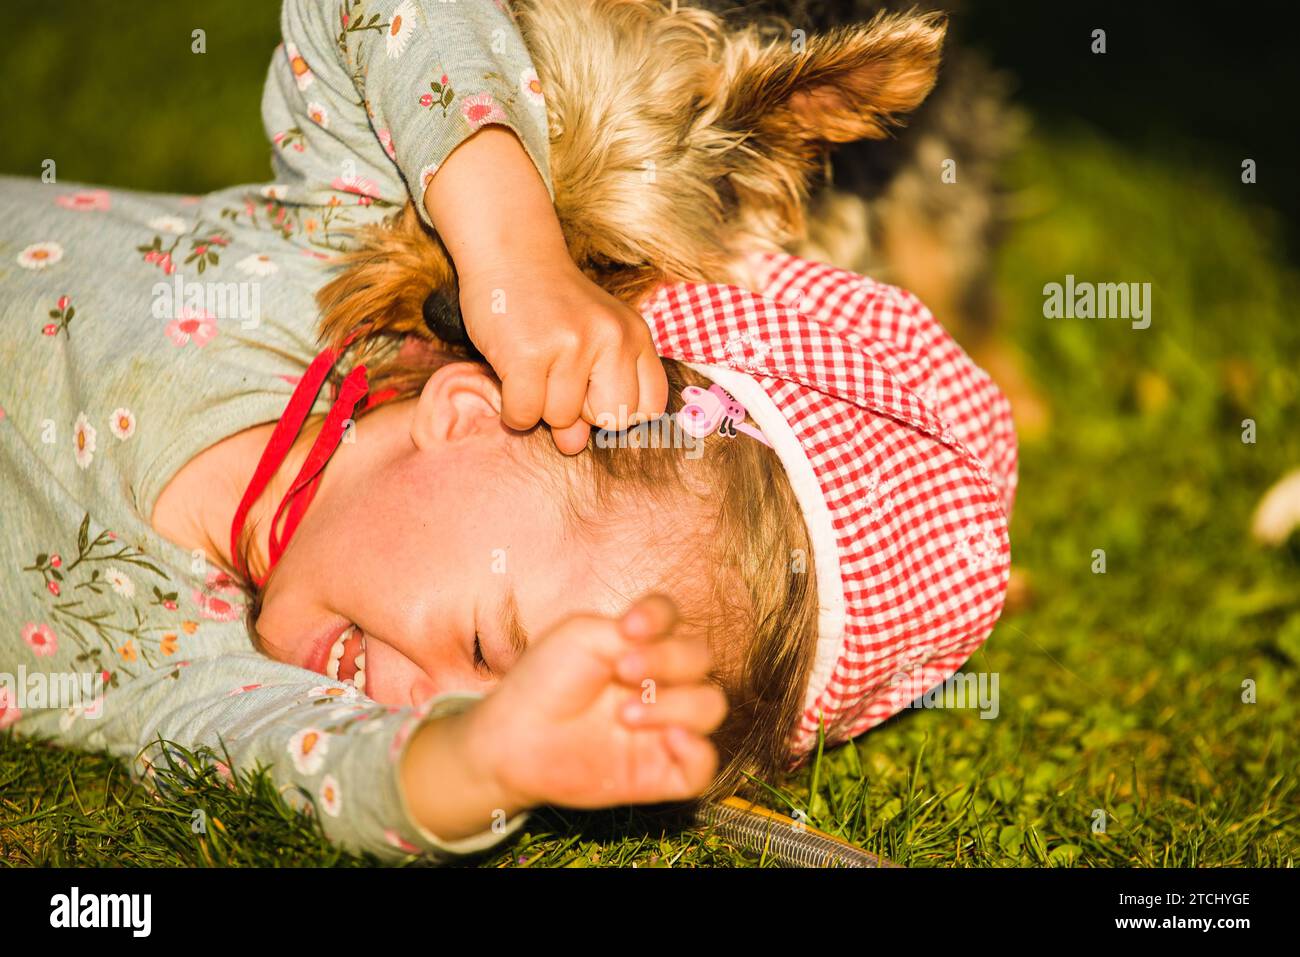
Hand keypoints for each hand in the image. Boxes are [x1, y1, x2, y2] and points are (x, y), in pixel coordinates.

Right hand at [457, 256, 667, 453]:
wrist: (511, 253)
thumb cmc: (554, 303)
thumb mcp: (594, 335)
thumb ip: (596, 390)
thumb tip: (573, 445)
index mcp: (635, 335)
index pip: (650, 408)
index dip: (618, 412)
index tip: (594, 393)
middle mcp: (611, 339)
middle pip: (609, 420)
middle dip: (581, 414)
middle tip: (559, 380)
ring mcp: (571, 345)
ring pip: (562, 420)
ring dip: (541, 406)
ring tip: (533, 369)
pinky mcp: (528, 354)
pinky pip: (524, 415)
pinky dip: (513, 409)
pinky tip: (511, 378)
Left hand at [467, 594, 727, 810]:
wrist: (515, 739)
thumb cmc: (544, 681)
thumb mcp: (580, 636)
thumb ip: (629, 633)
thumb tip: (664, 650)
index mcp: (640, 644)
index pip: (673, 618)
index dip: (662, 617)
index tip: (630, 627)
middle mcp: (661, 681)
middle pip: (701, 659)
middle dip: (669, 661)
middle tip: (624, 670)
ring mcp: (664, 725)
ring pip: (711, 707)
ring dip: (677, 704)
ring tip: (626, 714)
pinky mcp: (661, 771)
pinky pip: (704, 766)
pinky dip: (697, 751)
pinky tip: (670, 740)